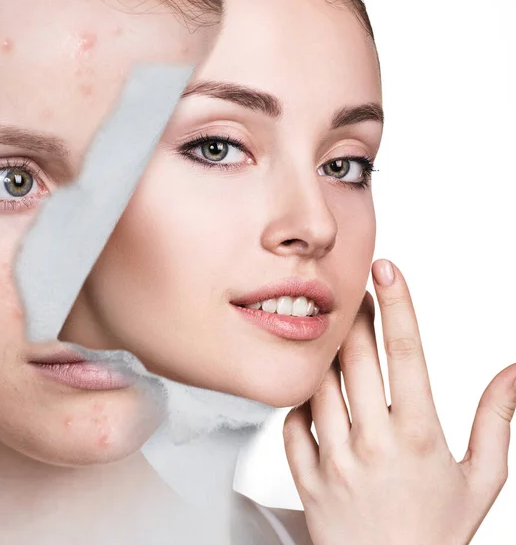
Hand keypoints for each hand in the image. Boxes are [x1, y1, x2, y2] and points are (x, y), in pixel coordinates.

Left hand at [283, 259, 515, 544]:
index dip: (397, 303)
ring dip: (324, 352)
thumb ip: (496, 420)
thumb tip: (514, 370)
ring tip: (333, 339)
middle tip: (354, 294)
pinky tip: (313, 393)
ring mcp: (335, 461)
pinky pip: (291, 422)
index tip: (387, 267)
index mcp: (420, 437)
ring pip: (318, 383)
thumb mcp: (481, 479)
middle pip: (355, 356)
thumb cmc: (438, 530)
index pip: (407, 352)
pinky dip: (298, 400)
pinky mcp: (306, 477)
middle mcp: (374, 443)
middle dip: (353, 314)